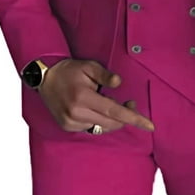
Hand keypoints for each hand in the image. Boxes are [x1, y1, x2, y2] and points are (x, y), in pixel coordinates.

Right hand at [37, 59, 154, 133]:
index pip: (114, 112)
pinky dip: (100, 121)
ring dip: (113, 119)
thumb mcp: (89, 66)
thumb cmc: (70, 70)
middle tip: (131, 102)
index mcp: (83, 97)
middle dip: (125, 116)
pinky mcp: (67, 126)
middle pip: (111, 123)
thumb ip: (105, 75)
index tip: (149, 125)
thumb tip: (119, 83)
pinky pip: (91, 128)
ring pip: (102, 127)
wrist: (45, 78)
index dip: (134, 118)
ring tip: (114, 103)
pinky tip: (99, 109)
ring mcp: (70, 122)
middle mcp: (76, 113)